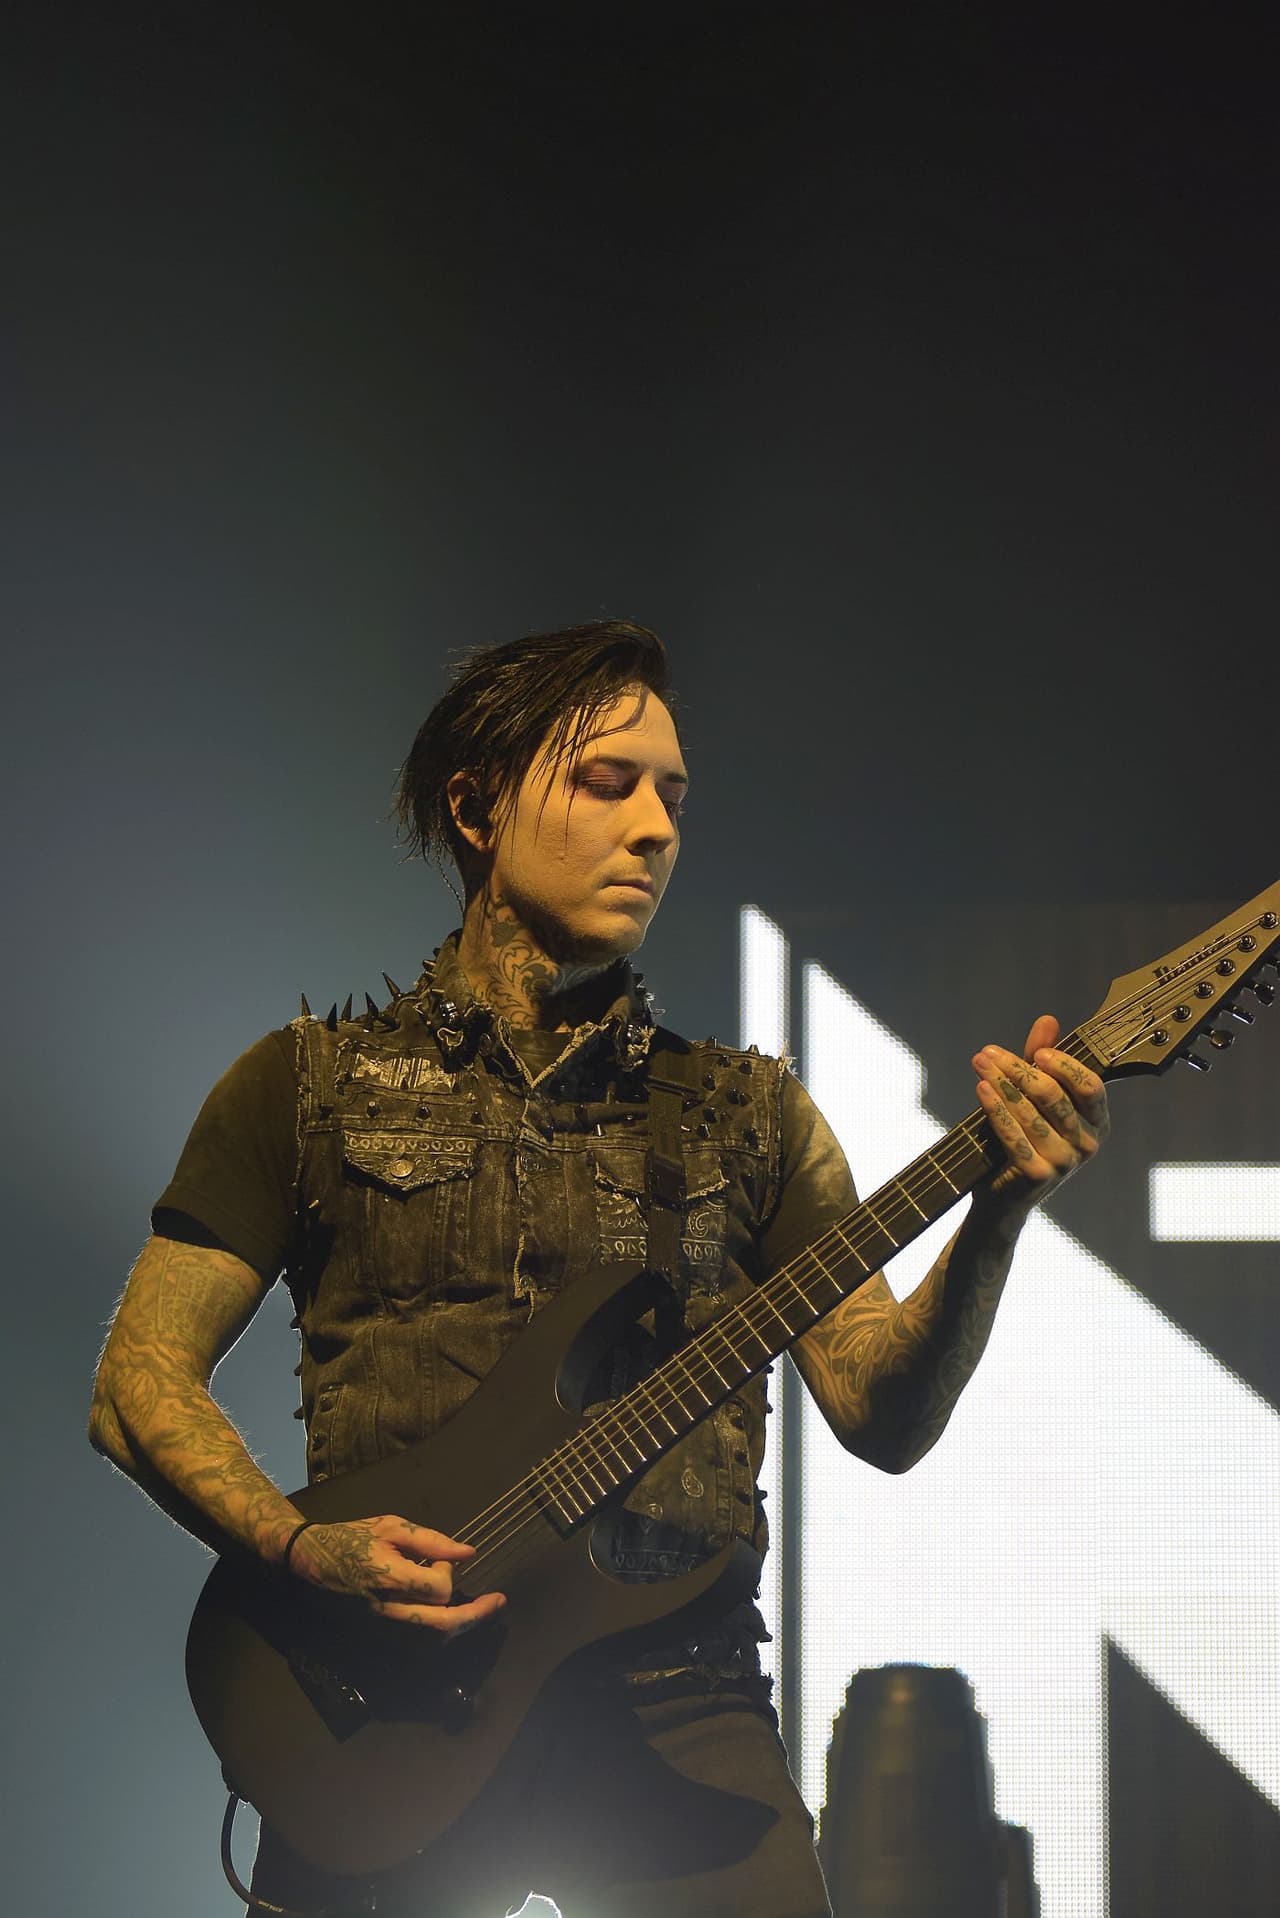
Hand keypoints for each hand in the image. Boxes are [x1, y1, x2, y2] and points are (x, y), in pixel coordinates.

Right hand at [288, 1513, 505, 1633]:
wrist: (309, 1562)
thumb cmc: (351, 1537)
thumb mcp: (390, 1525)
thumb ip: (431, 1540)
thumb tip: (468, 1553)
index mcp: (389, 1578)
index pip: (438, 1589)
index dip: (447, 1573)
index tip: (441, 1559)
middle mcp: (387, 1610)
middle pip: (441, 1626)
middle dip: (475, 1616)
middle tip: (499, 1603)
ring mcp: (381, 1628)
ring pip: (430, 1642)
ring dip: (458, 1628)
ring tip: (479, 1612)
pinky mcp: (376, 1637)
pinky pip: (415, 1646)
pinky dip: (438, 1636)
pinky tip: (450, 1621)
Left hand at [971, 1013, 1109, 1212]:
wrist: (1004, 1195)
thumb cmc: (1024, 1138)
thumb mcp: (1034, 1096)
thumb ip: (1042, 1060)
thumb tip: (1048, 1020)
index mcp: (1098, 1122)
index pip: (1091, 1086)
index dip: (1065, 1066)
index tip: (1037, 1053)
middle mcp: (1089, 1144)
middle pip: (1054, 1095)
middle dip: (1018, 1069)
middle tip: (989, 1053)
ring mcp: (1066, 1162)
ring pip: (1031, 1113)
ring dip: (1001, 1083)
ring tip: (979, 1063)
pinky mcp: (1040, 1175)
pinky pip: (1014, 1135)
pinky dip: (995, 1109)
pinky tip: (981, 1089)